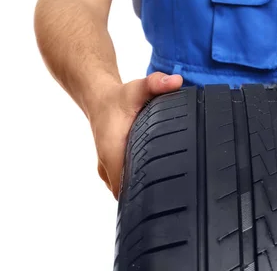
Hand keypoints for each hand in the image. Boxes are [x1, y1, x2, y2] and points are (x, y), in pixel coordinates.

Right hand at [87, 72, 182, 198]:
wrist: (99, 99)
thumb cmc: (120, 97)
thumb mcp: (139, 87)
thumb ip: (157, 83)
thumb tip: (176, 81)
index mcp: (111, 153)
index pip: (124, 189)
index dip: (143, 196)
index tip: (165, 195)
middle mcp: (106, 166)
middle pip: (127, 194)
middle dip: (148, 195)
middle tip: (174, 191)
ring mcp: (106, 170)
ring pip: (125, 191)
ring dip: (143, 189)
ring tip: (169, 185)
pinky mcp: (110, 170)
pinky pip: (125, 184)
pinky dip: (139, 183)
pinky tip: (157, 178)